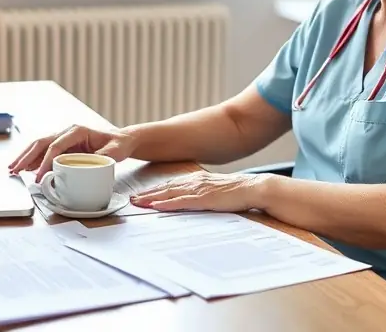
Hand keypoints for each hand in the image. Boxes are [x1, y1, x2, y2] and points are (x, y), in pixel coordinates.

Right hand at [8, 124, 137, 178]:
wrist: (121, 140)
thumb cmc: (118, 144)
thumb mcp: (114, 151)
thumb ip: (102, 157)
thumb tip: (88, 165)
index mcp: (77, 131)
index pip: (56, 146)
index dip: (45, 161)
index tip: (39, 176)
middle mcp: (67, 132)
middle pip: (41, 143)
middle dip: (26, 157)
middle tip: (14, 170)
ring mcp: (63, 138)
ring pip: (39, 146)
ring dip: (25, 158)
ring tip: (12, 169)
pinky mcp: (62, 146)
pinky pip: (44, 151)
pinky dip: (33, 160)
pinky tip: (25, 168)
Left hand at [130, 171, 268, 212]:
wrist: (254, 188)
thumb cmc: (238, 192)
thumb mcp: (216, 192)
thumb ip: (202, 196)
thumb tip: (191, 204)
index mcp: (197, 179)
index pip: (170, 185)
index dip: (154, 190)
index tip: (140, 195)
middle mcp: (195, 182)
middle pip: (165, 188)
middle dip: (147, 194)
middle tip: (130, 200)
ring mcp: (199, 189)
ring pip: (169, 193)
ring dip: (152, 198)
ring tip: (136, 203)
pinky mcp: (205, 198)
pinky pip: (182, 201)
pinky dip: (167, 203)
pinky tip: (156, 206)